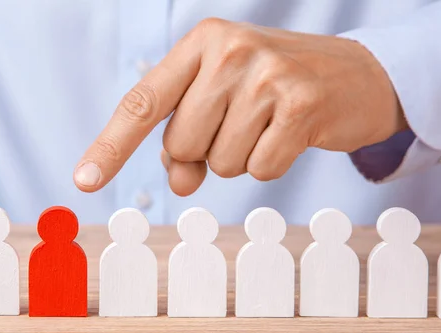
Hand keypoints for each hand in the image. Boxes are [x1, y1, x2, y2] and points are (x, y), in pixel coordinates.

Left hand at [74, 18, 407, 195]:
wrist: (355, 74)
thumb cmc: (275, 88)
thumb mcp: (223, 100)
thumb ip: (187, 137)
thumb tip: (176, 180)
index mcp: (201, 43)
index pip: (142, 102)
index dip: (111, 145)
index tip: (84, 181)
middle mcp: (229, 51)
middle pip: (181, 145)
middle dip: (205, 150)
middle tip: (242, 123)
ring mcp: (267, 76)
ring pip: (219, 163)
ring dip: (240, 157)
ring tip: (269, 125)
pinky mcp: (301, 105)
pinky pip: (260, 170)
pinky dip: (272, 164)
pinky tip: (291, 134)